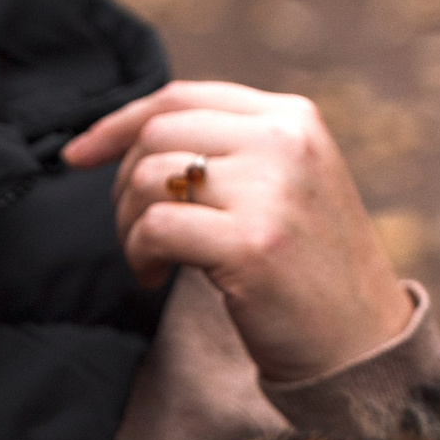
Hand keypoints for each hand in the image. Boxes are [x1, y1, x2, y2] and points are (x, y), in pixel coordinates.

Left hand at [63, 81, 415, 385]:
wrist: (360, 343)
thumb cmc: (308, 270)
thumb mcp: (286, 185)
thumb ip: (232, 150)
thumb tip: (131, 136)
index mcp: (291, 118)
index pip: (180, 97)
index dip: (118, 123)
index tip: (78, 156)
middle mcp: (284, 142)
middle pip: (157, 134)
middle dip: (123, 186)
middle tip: (134, 233)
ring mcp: (271, 192)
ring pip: (149, 178)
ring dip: (129, 226)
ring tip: (149, 260)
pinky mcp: (252, 244)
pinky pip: (156, 227)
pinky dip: (139, 254)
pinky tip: (156, 277)